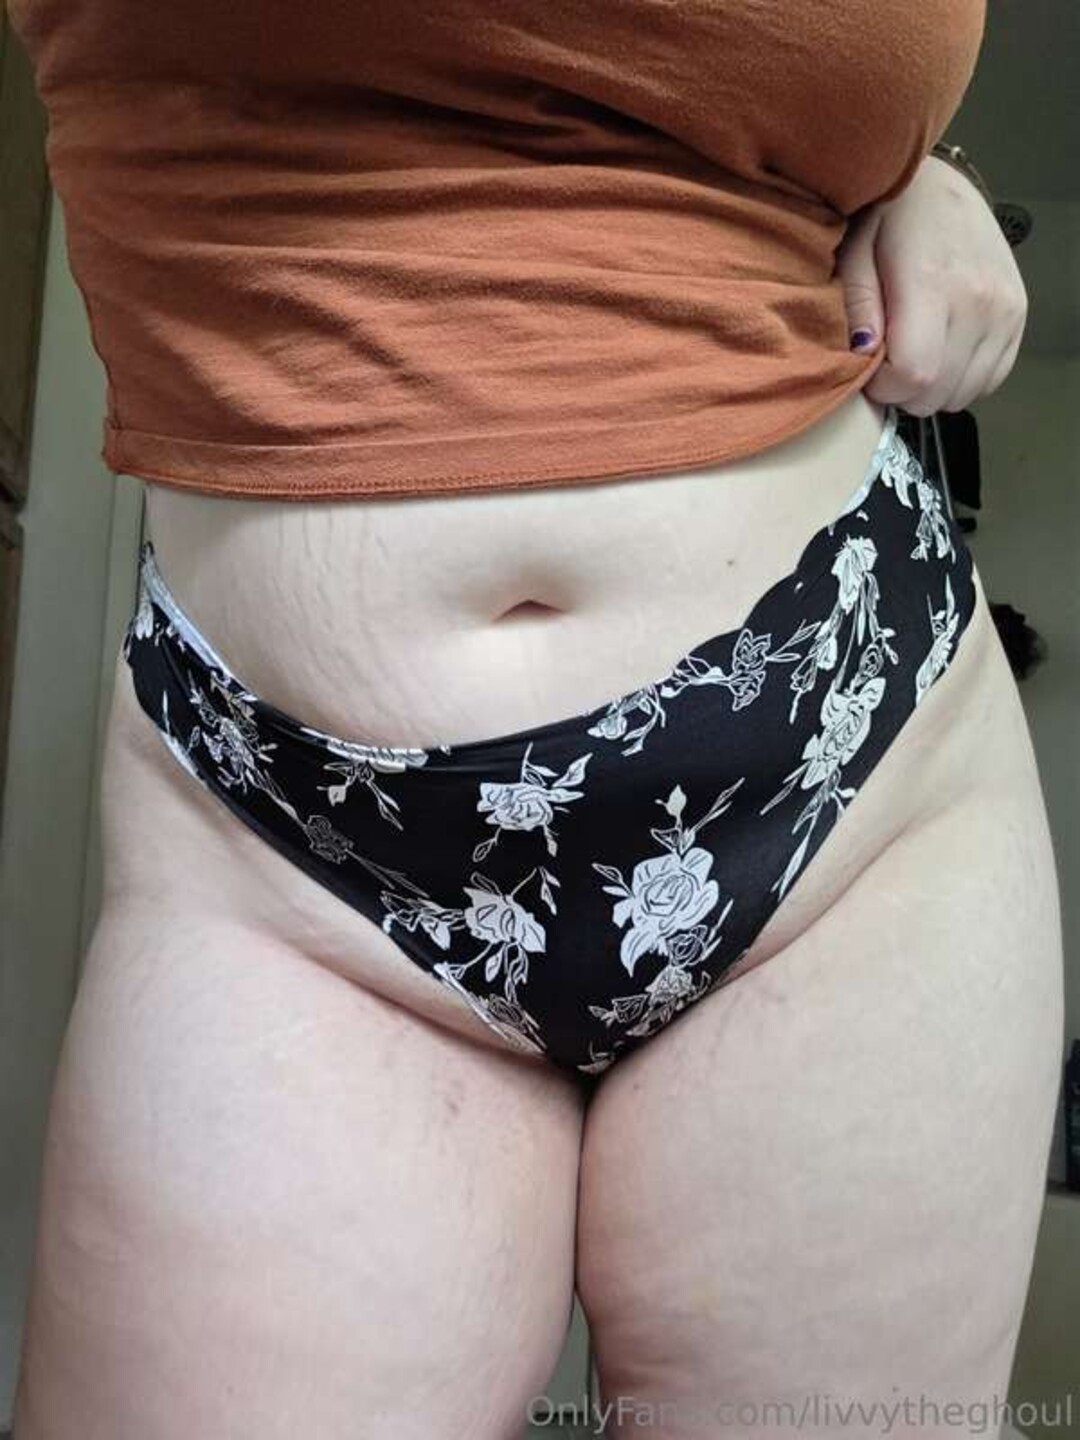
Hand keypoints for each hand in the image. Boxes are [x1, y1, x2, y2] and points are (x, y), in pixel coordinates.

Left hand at [836, 153, 1028, 415]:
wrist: (939, 187)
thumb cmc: (887, 218)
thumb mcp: (855, 251)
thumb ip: (857, 305)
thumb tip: (863, 354)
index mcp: (933, 283)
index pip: (914, 375)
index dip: (883, 387)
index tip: (870, 369)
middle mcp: (979, 300)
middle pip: (938, 392)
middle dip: (903, 392)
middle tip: (887, 363)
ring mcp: (1005, 309)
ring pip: (964, 393)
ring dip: (933, 388)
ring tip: (914, 353)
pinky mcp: (1018, 315)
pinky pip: (991, 380)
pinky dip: (963, 378)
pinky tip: (943, 351)